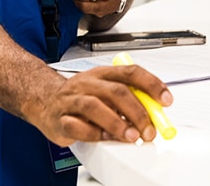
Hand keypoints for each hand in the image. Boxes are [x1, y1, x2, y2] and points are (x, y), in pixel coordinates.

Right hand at [35, 64, 172, 146]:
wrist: (43, 99)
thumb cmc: (80, 95)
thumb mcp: (105, 89)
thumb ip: (129, 98)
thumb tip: (155, 113)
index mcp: (102, 74)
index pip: (131, 73)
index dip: (151, 85)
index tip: (166, 100)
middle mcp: (87, 83)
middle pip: (116, 92)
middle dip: (137, 111)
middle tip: (149, 129)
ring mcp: (72, 100)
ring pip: (95, 107)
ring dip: (117, 123)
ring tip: (131, 136)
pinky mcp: (60, 119)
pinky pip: (76, 126)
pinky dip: (92, 134)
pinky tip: (103, 137)